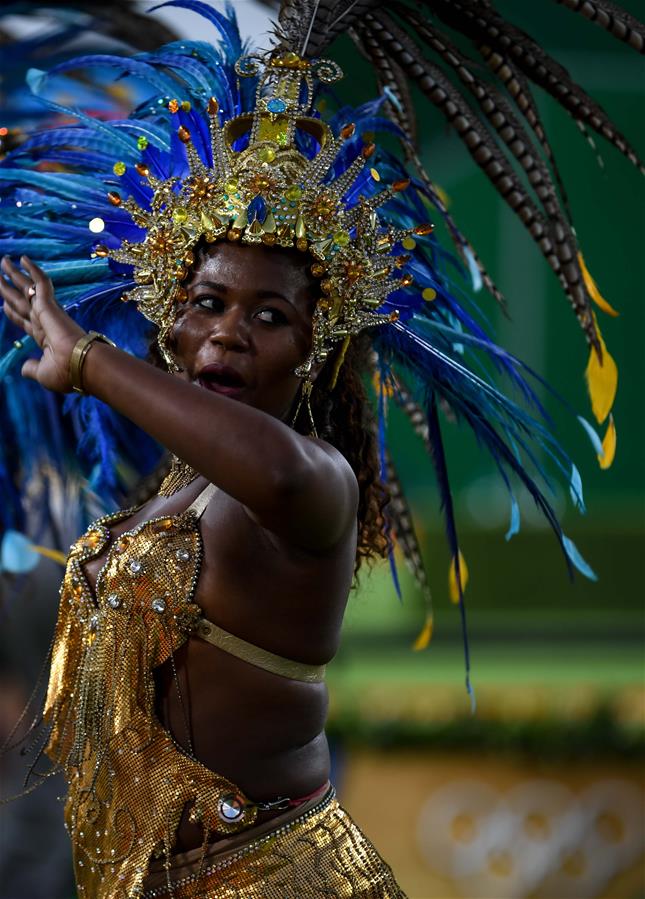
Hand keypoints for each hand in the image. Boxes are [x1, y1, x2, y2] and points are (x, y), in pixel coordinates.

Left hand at [0, 255, 85, 391]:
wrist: (81, 365)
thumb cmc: (66, 373)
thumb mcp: (42, 373)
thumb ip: (31, 368)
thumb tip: (24, 368)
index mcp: (44, 337)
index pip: (25, 320)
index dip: (13, 312)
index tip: (4, 305)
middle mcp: (45, 322)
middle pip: (21, 301)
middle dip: (9, 288)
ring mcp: (47, 312)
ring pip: (26, 288)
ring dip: (14, 274)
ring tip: (4, 260)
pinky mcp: (50, 305)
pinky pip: (40, 283)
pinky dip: (33, 270)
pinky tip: (23, 258)